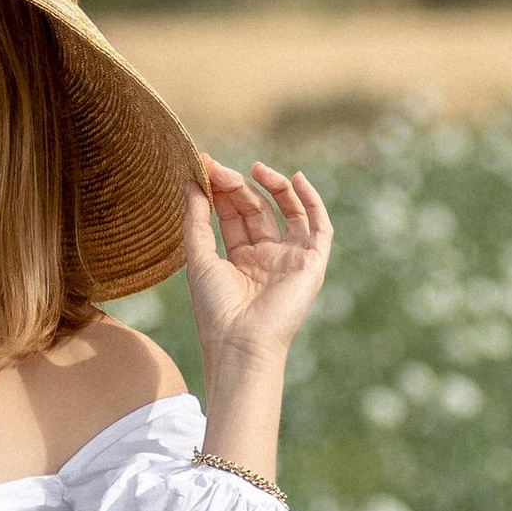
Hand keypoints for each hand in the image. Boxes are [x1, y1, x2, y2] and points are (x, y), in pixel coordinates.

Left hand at [183, 160, 332, 371]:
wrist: (240, 343)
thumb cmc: (216, 309)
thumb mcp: (199, 258)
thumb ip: (196, 220)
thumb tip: (191, 182)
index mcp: (241, 259)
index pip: (234, 214)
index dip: (222, 190)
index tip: (206, 167)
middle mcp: (268, 256)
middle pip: (257, 209)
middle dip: (239, 186)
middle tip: (219, 169)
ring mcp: (290, 259)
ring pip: (288, 211)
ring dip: (274, 186)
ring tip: (255, 168)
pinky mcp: (311, 264)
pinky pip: (319, 227)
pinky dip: (312, 201)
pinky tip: (297, 179)